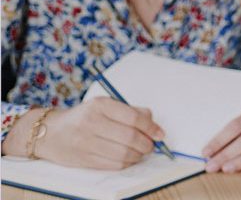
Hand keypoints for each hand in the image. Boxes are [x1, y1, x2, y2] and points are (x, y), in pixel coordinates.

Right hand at [28, 98, 163, 168]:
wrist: (49, 133)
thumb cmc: (83, 117)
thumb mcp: (104, 106)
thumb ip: (130, 111)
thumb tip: (153, 122)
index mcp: (100, 105)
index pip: (133, 117)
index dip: (151, 127)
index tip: (160, 133)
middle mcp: (91, 123)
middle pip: (130, 138)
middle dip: (147, 144)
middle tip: (152, 145)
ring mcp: (85, 143)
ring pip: (123, 154)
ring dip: (138, 155)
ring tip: (141, 151)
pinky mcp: (83, 159)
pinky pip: (113, 165)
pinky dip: (126, 163)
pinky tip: (129, 158)